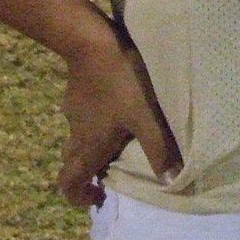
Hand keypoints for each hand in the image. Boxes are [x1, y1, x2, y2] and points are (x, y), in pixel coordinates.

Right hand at [57, 13, 181, 207]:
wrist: (91, 41)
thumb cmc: (120, 82)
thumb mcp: (145, 116)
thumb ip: (158, 148)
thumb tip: (170, 182)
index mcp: (89, 146)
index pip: (68, 184)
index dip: (78, 197)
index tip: (98, 196)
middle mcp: (76, 134)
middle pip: (73, 163)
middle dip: (89, 172)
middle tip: (111, 169)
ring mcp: (73, 112)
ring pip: (77, 139)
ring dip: (93, 146)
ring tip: (117, 138)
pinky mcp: (76, 92)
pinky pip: (82, 116)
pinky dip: (94, 122)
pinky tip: (114, 106)